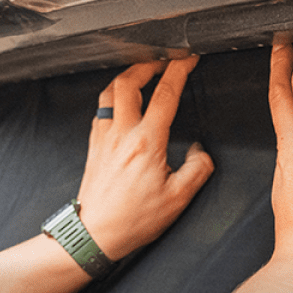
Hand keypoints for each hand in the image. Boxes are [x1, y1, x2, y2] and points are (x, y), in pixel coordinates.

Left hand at [77, 57, 213, 260]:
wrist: (94, 234)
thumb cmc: (134, 219)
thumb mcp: (178, 199)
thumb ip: (196, 169)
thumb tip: (199, 150)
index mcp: (146, 142)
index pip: (165, 94)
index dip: (179, 70)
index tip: (188, 58)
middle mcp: (122, 133)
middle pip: (129, 82)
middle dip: (147, 64)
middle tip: (162, 60)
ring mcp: (103, 138)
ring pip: (109, 92)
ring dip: (126, 77)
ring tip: (141, 74)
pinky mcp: (94, 147)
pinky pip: (100, 110)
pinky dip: (112, 97)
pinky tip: (121, 104)